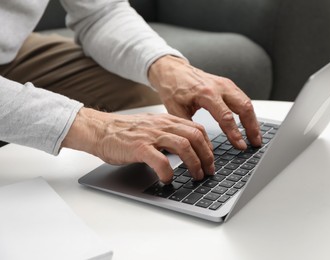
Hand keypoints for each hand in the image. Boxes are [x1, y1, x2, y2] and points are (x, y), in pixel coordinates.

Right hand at [62, 108, 214, 182]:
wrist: (99, 130)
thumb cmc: (123, 132)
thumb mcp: (151, 127)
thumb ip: (167, 134)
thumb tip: (185, 150)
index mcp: (166, 120)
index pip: (197, 129)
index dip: (208, 145)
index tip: (210, 158)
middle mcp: (162, 126)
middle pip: (195, 137)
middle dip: (206, 156)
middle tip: (208, 171)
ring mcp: (151, 136)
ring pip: (183, 147)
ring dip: (194, 164)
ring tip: (195, 176)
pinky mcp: (139, 147)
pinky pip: (161, 161)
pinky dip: (168, 172)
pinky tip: (168, 179)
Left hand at [148, 55, 261, 149]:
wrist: (173, 70)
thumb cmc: (173, 88)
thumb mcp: (175, 110)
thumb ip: (190, 128)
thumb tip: (203, 147)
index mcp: (205, 93)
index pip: (225, 116)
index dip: (234, 133)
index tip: (241, 145)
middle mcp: (219, 86)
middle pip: (244, 107)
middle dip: (252, 127)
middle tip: (255, 143)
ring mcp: (225, 84)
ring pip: (247, 102)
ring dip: (253, 121)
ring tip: (256, 137)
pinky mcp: (227, 84)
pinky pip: (243, 99)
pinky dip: (248, 113)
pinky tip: (250, 124)